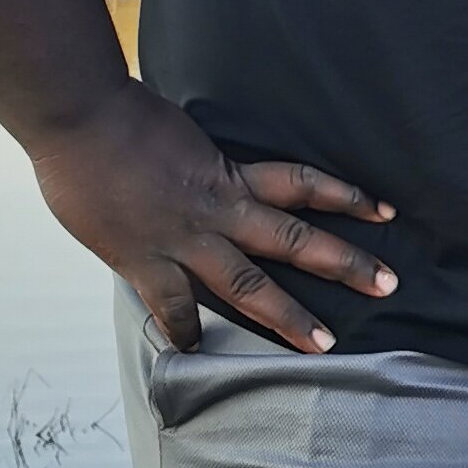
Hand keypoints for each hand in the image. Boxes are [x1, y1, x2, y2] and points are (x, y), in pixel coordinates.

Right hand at [30, 82, 396, 352]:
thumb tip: (202, 176)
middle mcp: (219, 209)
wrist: (78, 113)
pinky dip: (186, 334)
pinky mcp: (146, 259)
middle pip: (296, 238)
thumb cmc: (119, 113)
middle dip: (346, 263)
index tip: (384, 212)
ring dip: (289, 315)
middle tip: (389, 283)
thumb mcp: (176, 135)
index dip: (347, 196)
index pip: (303, 184)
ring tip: (325, 343)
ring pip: (251, 283)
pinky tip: (198, 354)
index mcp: (229, 174)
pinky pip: (175, 307)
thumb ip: (196, 166)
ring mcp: (185, 239)